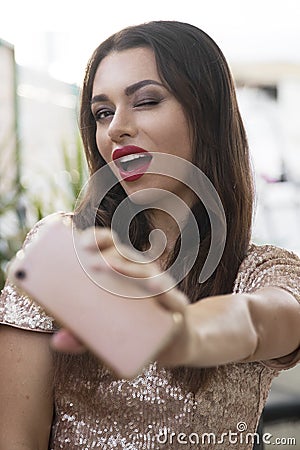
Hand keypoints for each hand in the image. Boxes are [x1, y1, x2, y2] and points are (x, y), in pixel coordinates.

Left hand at [51, 226, 189, 364]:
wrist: (175, 345)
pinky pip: (173, 297)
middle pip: (130, 257)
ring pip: (150, 273)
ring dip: (133, 269)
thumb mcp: (106, 333)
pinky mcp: (176, 309)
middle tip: (95, 263)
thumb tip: (57, 343)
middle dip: (114, 256)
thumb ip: (82, 336)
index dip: (100, 239)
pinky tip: (156, 287)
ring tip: (116, 269)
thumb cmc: (136, 331)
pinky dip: (165, 291)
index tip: (83, 243)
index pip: (113, 247)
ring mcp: (162, 290)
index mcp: (126, 272)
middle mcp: (144, 275)